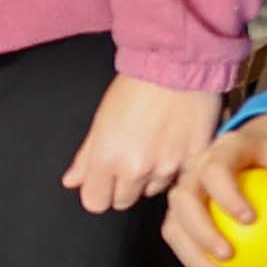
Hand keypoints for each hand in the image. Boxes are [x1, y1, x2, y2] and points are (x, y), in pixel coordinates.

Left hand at [69, 73, 223, 219]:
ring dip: (153, 176)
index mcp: (107, 159)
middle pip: (124, 201)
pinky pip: (181, 178)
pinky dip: (178, 168)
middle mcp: (136, 169)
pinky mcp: (195, 160)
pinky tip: (178, 146)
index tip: (105, 180)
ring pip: (154, 190)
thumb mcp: (101, 119)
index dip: (99, 191)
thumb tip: (72, 181)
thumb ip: (86, 156)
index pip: (95, 202)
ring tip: (159, 147)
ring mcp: (168, 167)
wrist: (178, 63)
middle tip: (134, 158)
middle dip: (126, 185)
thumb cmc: (136, 85)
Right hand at [157, 112, 266, 266]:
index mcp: (225, 149)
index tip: (250, 220)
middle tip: (229, 256)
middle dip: (201, 231)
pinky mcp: (184, 211)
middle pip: (185, 199)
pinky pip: (183, 239)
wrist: (265, 147)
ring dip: (194, 256)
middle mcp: (197, 166)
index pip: (216, 169)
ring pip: (176, 224)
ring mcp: (186, 189)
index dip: (226, 195)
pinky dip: (198, 262)